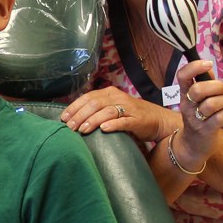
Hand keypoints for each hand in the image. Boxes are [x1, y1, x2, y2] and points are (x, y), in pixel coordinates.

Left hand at [60, 87, 175, 143]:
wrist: (158, 120)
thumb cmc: (131, 116)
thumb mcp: (113, 108)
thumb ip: (97, 110)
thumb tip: (74, 118)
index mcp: (109, 93)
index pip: (88, 97)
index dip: (74, 107)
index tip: (63, 118)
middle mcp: (118, 97)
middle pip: (95, 104)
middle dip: (80, 115)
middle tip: (70, 127)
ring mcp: (128, 108)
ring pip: (107, 111)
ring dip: (92, 120)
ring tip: (82, 130)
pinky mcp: (137, 120)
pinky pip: (123, 121)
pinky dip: (112, 124)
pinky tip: (104, 129)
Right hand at [170, 60, 222, 163]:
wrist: (193, 145)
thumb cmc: (199, 116)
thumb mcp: (197, 98)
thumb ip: (203, 81)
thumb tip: (208, 66)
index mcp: (184, 94)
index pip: (182, 76)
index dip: (194, 66)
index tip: (208, 64)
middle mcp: (187, 105)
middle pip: (198, 89)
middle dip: (217, 86)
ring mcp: (195, 119)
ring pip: (212, 103)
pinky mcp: (206, 130)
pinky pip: (221, 117)